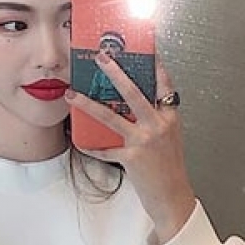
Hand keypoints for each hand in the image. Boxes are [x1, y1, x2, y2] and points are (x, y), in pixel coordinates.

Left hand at [66, 55, 196, 243]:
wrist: (172, 197)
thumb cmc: (170, 168)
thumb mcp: (169, 137)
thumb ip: (155, 118)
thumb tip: (134, 104)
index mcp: (169, 117)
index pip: (164, 84)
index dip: (154, 63)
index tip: (145, 46)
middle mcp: (157, 125)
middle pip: (134, 92)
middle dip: (116, 72)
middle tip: (101, 57)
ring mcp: (144, 141)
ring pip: (112, 117)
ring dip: (89, 104)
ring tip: (73, 94)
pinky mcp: (131, 158)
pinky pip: (105, 149)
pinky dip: (91, 146)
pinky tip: (79, 141)